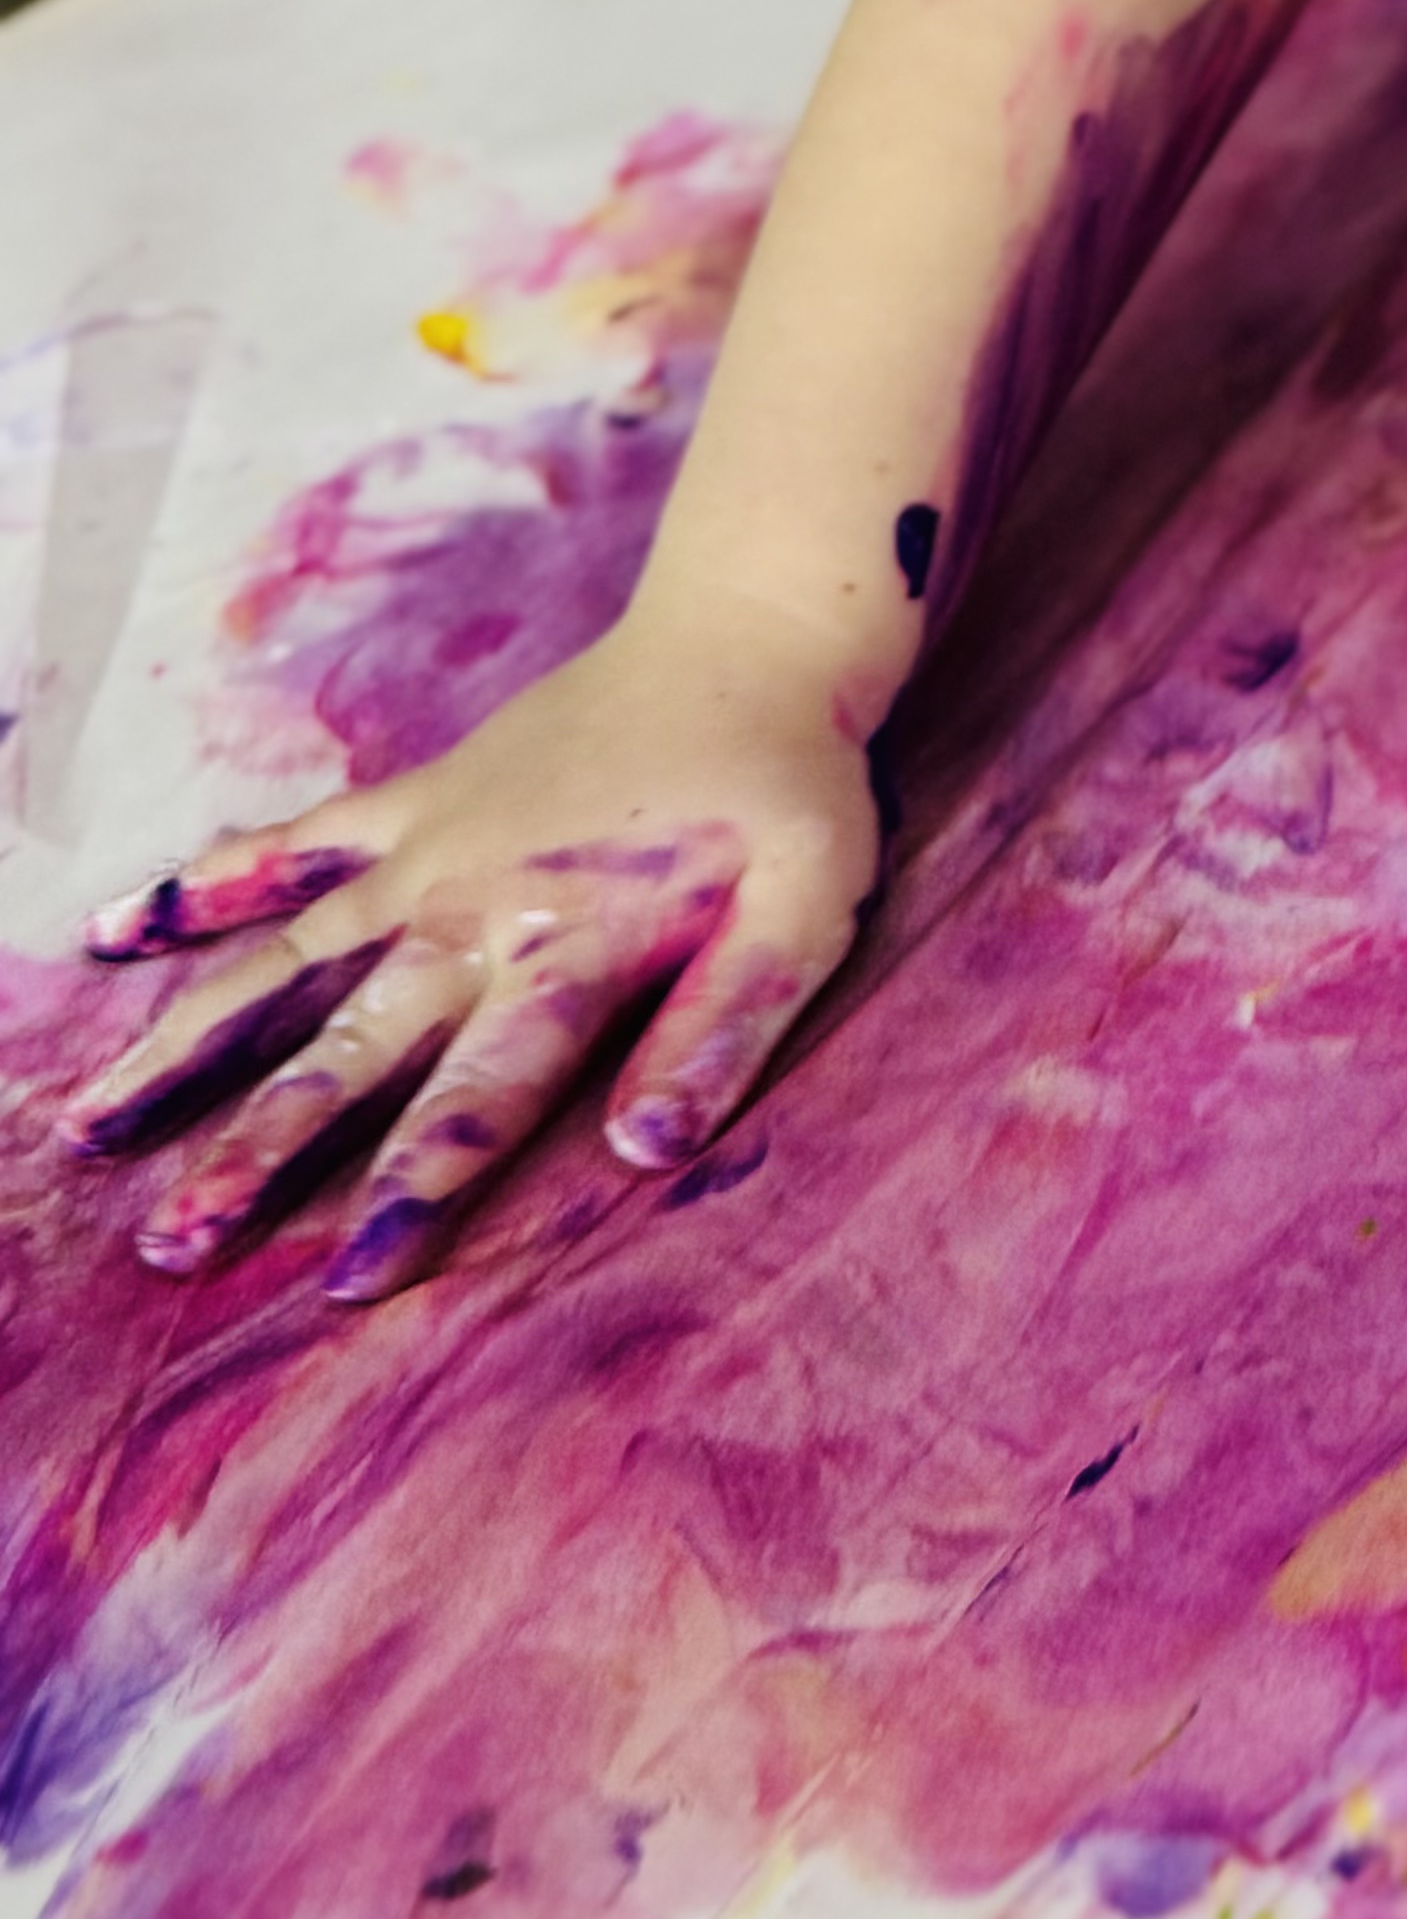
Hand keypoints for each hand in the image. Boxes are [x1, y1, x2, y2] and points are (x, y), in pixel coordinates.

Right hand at [68, 599, 882, 1302]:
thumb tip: (648, 1151)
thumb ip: (727, 1028)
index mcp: (570, 948)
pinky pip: (294, 845)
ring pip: (285, 965)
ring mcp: (429, 852)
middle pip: (350, 1051)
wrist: (750, 636)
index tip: (339, 1281)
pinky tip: (109, 930)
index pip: (481, 1097)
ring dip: (188, 1047)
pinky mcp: (413, 800)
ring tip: (90, 1128)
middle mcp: (475, 908)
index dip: (415, 1189)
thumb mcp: (805, 911)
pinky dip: (206, 882)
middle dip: (258, 1150)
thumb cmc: (788, 792)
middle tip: (168, 1242)